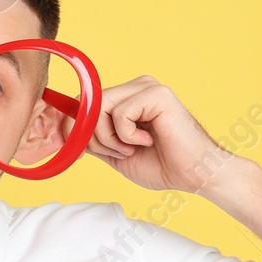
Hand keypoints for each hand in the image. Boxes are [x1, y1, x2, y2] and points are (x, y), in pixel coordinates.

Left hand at [56, 75, 242, 192]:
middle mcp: (135, 87)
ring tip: (132, 149)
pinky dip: (127, 135)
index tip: (81, 151)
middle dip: (92, 137)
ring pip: (99, 107)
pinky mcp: (156, 93)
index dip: (73, 126)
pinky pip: (120, 113)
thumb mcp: (114, 151)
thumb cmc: (161, 165)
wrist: (194, 175)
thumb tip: (67, 128)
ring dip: (109, 138)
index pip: (84, 101)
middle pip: (87, 104)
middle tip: (117, 153)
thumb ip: (92, 137)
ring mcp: (146, 87)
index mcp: (126, 97)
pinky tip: (148, 141)